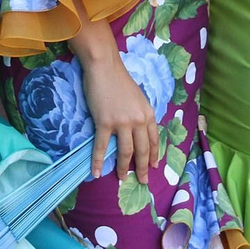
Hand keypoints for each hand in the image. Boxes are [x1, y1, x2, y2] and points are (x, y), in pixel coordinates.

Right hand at [82, 52, 159, 183]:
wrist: (105, 67)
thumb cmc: (120, 80)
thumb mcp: (138, 98)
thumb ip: (140, 114)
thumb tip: (137, 130)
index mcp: (148, 114)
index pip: (153, 140)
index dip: (153, 155)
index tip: (153, 167)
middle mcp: (138, 120)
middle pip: (142, 150)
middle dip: (142, 168)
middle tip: (142, 181)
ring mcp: (122, 123)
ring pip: (125, 152)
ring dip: (123, 168)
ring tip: (122, 178)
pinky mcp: (105, 123)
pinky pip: (101, 146)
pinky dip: (98, 161)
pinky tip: (96, 172)